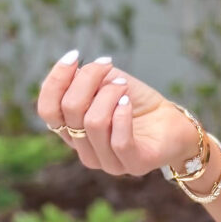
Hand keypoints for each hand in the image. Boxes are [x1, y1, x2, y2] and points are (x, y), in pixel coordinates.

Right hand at [35, 50, 205, 179]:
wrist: (173, 122)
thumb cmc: (136, 102)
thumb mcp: (105, 83)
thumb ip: (83, 80)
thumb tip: (72, 70)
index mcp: (72, 131)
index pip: (47, 110)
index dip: (55, 80)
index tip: (75, 56)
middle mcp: (84, 150)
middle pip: (69, 110)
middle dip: (89, 78)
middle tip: (108, 66)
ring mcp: (107, 162)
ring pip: (92, 123)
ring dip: (109, 94)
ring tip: (123, 86)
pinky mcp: (133, 165)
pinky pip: (119, 140)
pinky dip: (123, 114)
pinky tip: (128, 102)